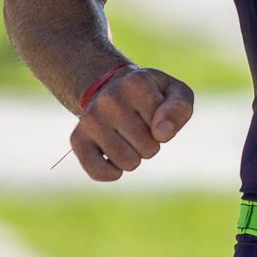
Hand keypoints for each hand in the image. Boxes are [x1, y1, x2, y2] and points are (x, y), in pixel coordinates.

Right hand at [69, 66, 193, 181]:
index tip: (155, 113)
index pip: (165, 130)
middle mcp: (109, 99)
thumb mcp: (175, 92)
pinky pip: (99, 172)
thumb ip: (179, 108)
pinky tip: (113, 158)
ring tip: (127, 137)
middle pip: (148, 149)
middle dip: (150, 144)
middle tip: (140, 126)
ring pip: (127, 163)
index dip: (165, 127)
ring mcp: (90, 120)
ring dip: (134, 157)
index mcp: (135, 83)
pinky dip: (112, 173)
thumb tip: (162, 133)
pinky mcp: (77, 139)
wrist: (112, 88)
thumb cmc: (151, 94)